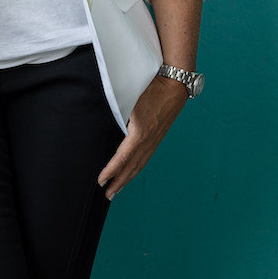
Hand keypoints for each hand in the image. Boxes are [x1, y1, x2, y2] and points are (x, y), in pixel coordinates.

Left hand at [97, 75, 188, 199]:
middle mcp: (149, 140)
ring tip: (117, 189)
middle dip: (119, 182)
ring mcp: (155, 139)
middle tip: (107, 195)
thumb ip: (117, 109)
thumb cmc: (152, 86)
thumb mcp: (130, 97)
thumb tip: (101, 119)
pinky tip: (132, 171)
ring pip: (140, 164)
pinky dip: (137, 168)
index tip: (100, 180)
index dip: (111, 170)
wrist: (176, 83)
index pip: (122, 157)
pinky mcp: (158, 136)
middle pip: (132, 167)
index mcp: (140, 132)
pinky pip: (146, 157)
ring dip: (128, 178)